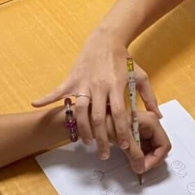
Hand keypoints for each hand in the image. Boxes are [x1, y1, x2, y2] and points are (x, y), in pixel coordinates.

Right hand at [33, 30, 159, 164]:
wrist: (107, 39)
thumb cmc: (124, 60)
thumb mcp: (141, 76)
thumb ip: (149, 97)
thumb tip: (158, 115)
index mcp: (116, 86)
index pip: (120, 114)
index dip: (122, 131)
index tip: (125, 146)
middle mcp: (99, 86)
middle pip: (99, 118)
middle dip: (101, 138)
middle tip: (103, 154)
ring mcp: (84, 83)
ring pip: (80, 110)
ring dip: (81, 128)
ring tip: (85, 142)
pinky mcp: (72, 78)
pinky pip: (58, 90)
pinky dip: (46, 97)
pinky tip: (35, 104)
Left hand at [96, 109, 169, 174]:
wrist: (94, 118)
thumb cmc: (108, 122)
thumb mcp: (123, 139)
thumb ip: (134, 154)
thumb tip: (140, 169)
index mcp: (152, 122)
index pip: (164, 145)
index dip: (156, 158)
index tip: (144, 167)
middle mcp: (151, 126)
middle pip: (159, 148)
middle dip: (151, 160)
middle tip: (139, 168)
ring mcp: (145, 131)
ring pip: (152, 151)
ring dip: (145, 160)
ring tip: (134, 165)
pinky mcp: (138, 137)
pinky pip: (144, 150)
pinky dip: (140, 157)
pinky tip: (132, 161)